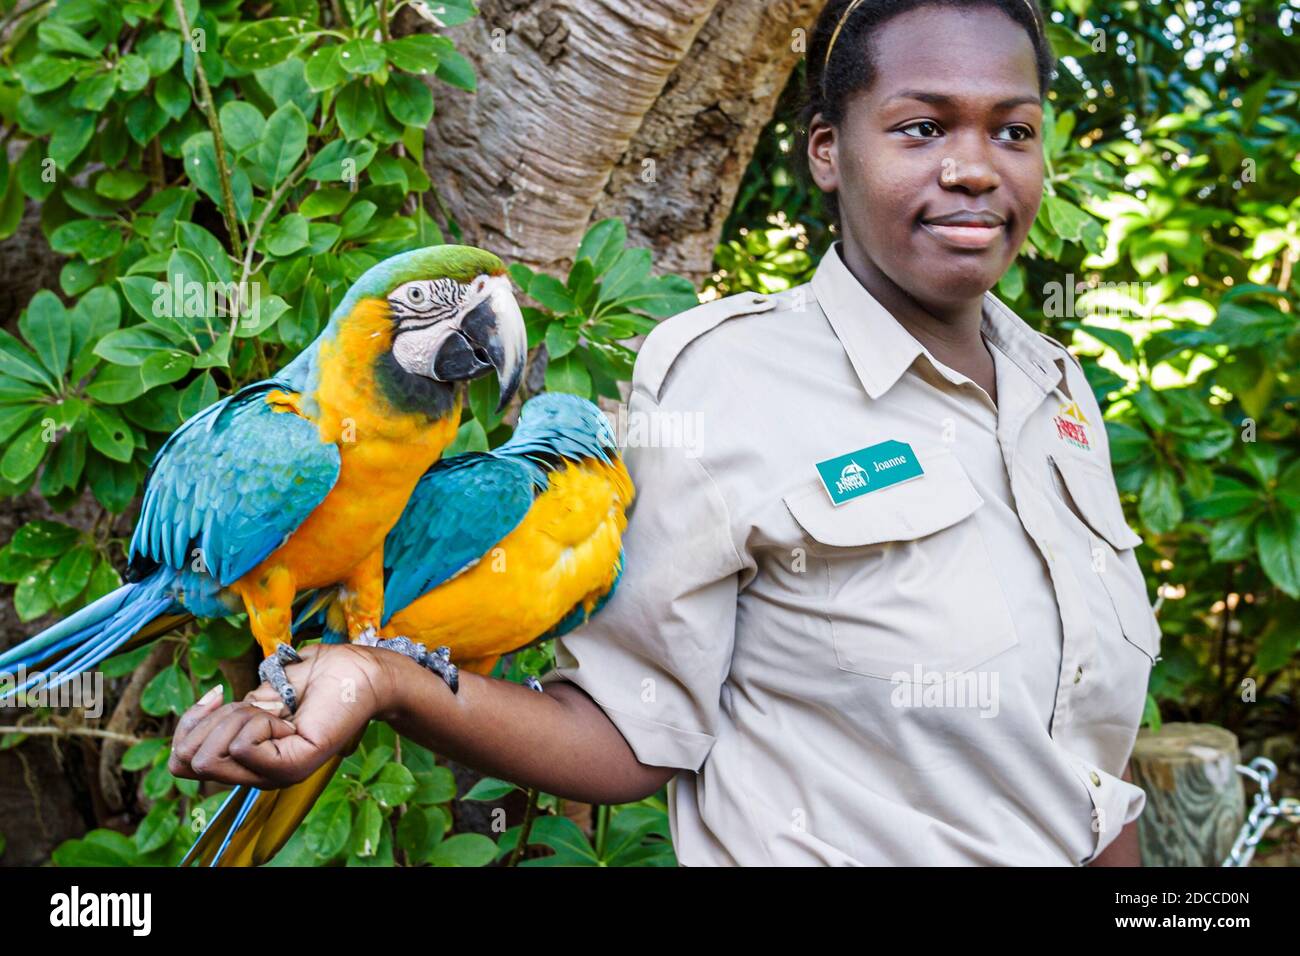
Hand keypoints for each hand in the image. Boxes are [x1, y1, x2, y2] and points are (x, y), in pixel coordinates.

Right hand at [168, 643, 393, 787]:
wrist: (362, 672)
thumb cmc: (317, 677)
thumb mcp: (257, 697)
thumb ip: (229, 717)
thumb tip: (203, 719)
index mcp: (248, 761)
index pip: (182, 761)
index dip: (190, 724)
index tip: (220, 695)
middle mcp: (259, 775)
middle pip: (188, 762)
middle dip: (212, 721)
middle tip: (258, 704)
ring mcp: (276, 774)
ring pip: (213, 754)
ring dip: (237, 717)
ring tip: (278, 709)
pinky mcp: (292, 766)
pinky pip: (243, 745)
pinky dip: (257, 719)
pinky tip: (288, 716)